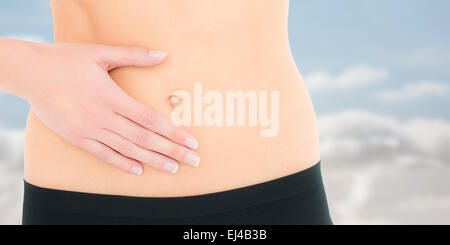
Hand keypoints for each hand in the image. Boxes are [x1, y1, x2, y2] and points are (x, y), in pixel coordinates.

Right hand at [26, 42, 199, 174]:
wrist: (29, 73)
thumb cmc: (66, 60)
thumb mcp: (100, 53)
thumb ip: (133, 55)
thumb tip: (163, 53)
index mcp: (111, 96)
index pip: (150, 119)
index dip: (173, 132)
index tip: (191, 142)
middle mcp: (102, 117)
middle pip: (143, 138)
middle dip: (171, 151)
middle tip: (193, 161)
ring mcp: (88, 130)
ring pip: (127, 150)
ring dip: (152, 160)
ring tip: (173, 169)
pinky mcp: (77, 138)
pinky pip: (103, 155)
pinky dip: (121, 163)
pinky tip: (138, 170)